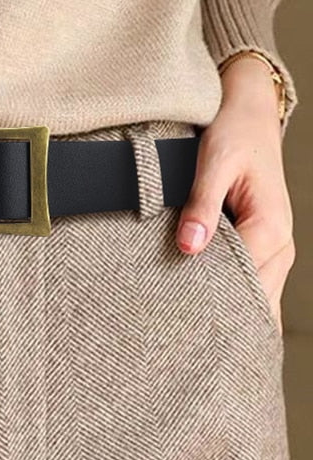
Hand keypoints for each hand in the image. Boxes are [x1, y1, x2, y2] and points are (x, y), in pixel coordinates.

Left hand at [175, 54, 294, 335]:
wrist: (249, 113)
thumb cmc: (233, 135)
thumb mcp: (213, 164)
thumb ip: (201, 206)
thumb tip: (189, 249)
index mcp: (270, 228)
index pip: (242, 283)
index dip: (211, 304)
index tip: (180, 325)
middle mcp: (279, 244)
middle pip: (254, 299)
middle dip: (224, 320)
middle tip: (185, 346)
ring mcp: (274, 248)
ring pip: (258, 296)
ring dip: (230, 313)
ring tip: (192, 339)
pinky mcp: (262, 246)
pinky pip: (254, 284)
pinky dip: (236, 299)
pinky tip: (211, 316)